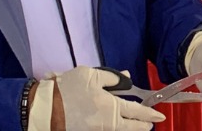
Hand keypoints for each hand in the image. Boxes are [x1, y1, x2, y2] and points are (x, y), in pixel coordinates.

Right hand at [49, 66, 164, 129]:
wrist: (42, 109)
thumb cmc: (66, 90)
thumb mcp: (91, 75)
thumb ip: (111, 77)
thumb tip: (126, 78)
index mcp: (110, 107)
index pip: (136, 111)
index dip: (149, 114)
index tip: (159, 116)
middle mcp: (106, 123)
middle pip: (130, 128)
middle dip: (142, 126)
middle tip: (149, 124)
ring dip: (128, 128)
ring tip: (135, 125)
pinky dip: (114, 128)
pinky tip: (115, 125)